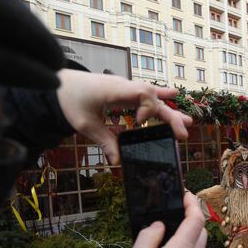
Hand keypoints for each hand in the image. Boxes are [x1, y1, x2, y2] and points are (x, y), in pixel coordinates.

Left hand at [57, 69, 192, 164]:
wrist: (60, 84)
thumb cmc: (70, 100)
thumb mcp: (85, 124)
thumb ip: (104, 141)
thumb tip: (117, 162)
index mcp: (115, 90)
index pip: (143, 93)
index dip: (148, 109)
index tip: (140, 123)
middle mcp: (125, 87)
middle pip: (154, 98)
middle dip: (170, 116)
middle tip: (183, 134)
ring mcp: (126, 88)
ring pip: (153, 97)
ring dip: (169, 110)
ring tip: (188, 122)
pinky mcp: (125, 91)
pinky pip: (146, 93)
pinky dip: (160, 95)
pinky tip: (174, 96)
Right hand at [119, 192, 206, 247]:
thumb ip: (148, 237)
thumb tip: (158, 226)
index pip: (196, 219)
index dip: (192, 203)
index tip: (184, 195)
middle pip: (201, 230)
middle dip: (191, 217)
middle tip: (175, 211)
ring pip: (199, 243)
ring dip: (189, 233)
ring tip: (169, 230)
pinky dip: (187, 246)